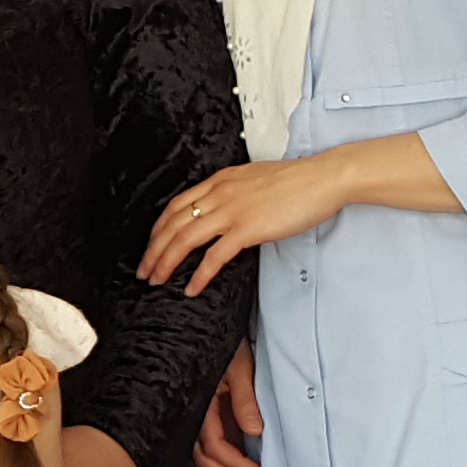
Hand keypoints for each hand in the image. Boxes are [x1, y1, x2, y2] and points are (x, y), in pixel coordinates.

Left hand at [141, 156, 341, 294]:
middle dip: (153, 250)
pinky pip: (214, 257)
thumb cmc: (298, 181)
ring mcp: (231, 211)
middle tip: (144, 270)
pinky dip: (199, 275)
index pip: (176, 205)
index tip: (152, 245)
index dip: (159, 228)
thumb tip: (227, 211)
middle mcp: (219, 193)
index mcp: (220, 180)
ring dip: (166, 263)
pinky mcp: (247, 229)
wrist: (322, 178)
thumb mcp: (255, 180)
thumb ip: (236, 193)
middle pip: (173, 224)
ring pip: (184, 240)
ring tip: (157, 281)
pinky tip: (191, 287)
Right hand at [191, 343, 264, 466]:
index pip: (214, 445)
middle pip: (204, 457)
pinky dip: (219, 455)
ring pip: (201, 452)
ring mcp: (192, 410)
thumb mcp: (238, 366)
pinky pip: (203, 439)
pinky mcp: (198, 406)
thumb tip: (254, 431)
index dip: (235, 465)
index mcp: (198, 402)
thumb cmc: (219, 338)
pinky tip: (234, 459)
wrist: (202, 321)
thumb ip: (245, 399)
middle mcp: (190, 411)